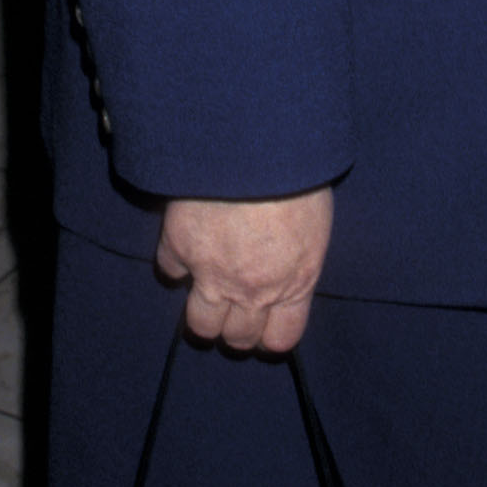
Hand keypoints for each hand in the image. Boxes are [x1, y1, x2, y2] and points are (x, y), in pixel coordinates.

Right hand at [154, 187, 334, 352]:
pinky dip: (177, 262)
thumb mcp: (316, 224)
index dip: (271, 335)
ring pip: (200, 325)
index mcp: (294, 283)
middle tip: (236, 306)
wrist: (256, 147)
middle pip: (238, 338)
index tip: (266, 325)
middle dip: (237, 328)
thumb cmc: (300, 176)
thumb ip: (299, 258)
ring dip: (205, 313)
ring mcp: (211, 274)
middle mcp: (251, 290)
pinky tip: (188, 246)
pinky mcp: (179, 248)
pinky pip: (170, 270)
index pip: (281, 339)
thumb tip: (288, 268)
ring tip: (211, 291)